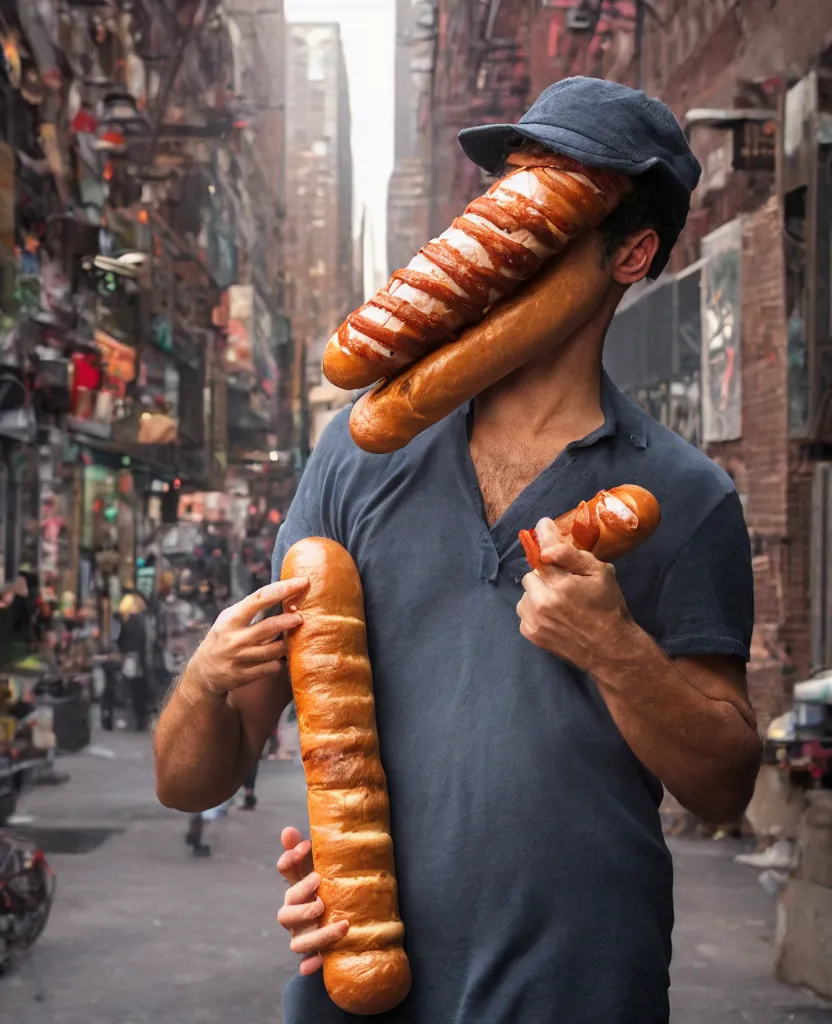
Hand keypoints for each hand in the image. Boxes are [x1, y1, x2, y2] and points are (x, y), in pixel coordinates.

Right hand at [184, 579, 307, 698]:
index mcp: (231, 618)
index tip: (302, 582)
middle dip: (290, 620)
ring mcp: (240, 658)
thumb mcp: (230, 620)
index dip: (283, 589)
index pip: (260, 598)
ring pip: (275, 649)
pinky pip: (273, 667)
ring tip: (290, 638)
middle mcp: (234, 638)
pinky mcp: (245, 676)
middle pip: (270, 626)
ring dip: (287, 643)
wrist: (203, 673)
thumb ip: (253, 610)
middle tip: (301, 617)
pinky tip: (280, 657)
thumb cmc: (223, 638)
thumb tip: (287, 594)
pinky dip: (280, 661)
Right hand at [277, 827, 348, 975]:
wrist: (333, 917)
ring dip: (318, 935)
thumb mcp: (319, 869)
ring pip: (298, 943)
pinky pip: (306, 964)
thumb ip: (306, 852)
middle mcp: (293, 914)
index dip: (290, 858)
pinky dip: (310, 964)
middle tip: (322, 888)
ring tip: (343, 925)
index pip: (284, 871)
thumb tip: (287, 830)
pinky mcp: (312, 955)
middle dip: (302, 901)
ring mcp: (301, 935)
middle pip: (286, 914)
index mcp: (295, 888)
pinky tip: (318, 964)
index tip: (306, 846)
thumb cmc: (325, 888)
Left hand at [516, 517, 633, 673]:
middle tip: (564, 584)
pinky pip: (524, 611)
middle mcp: (542, 601)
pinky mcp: (531, 633)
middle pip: (532, 573)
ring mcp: (534, 619)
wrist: (610, 649)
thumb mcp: (600, 574)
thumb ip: (571, 556)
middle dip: (546, 575)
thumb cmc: (608, 607)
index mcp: (561, 584)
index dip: (545, 537)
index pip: (543, 551)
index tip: (544, 526)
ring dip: (538, 593)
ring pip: (526, 593)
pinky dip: (535, 611)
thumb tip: (545, 547)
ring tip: (560, 602)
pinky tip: (554, 616)